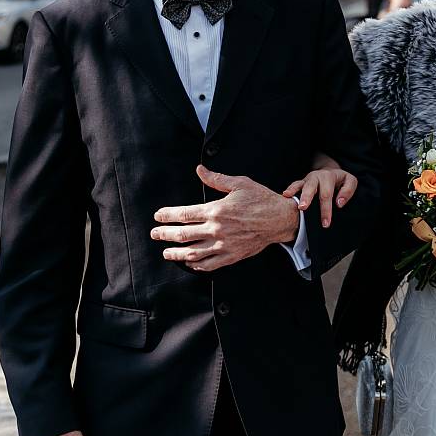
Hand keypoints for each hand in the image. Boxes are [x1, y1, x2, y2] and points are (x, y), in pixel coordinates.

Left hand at [151, 165, 300, 270]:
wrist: (280, 220)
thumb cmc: (261, 199)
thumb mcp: (239, 184)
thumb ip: (216, 179)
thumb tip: (199, 169)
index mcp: (216, 210)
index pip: (184, 214)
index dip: (168, 216)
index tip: (158, 216)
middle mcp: (217, 229)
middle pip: (183, 235)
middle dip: (165, 235)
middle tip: (155, 234)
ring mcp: (223, 245)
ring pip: (193, 253)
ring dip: (176, 253)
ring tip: (166, 252)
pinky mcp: (232, 256)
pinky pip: (210, 264)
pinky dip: (197, 265)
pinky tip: (189, 263)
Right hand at [283, 153, 357, 228]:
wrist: (331, 171)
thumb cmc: (341, 180)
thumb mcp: (350, 182)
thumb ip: (347, 191)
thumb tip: (339, 203)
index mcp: (329, 177)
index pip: (327, 195)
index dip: (326, 209)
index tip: (325, 223)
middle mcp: (317, 177)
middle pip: (311, 187)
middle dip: (307, 198)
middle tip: (303, 208)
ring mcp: (308, 179)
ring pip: (301, 185)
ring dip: (295, 193)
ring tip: (290, 200)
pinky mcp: (302, 182)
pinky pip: (295, 185)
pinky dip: (290, 190)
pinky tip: (285, 195)